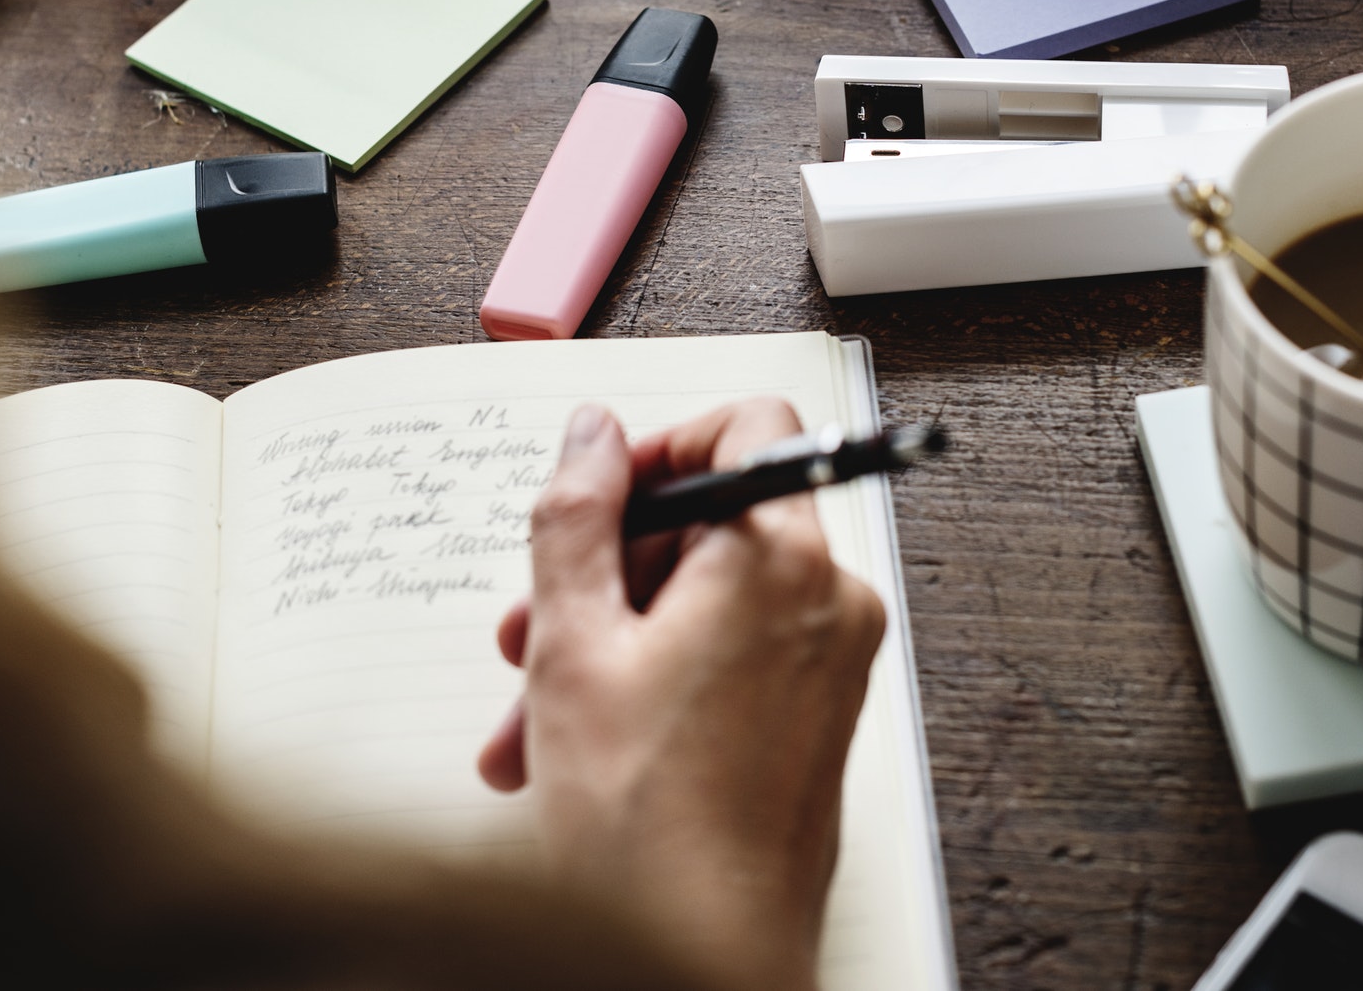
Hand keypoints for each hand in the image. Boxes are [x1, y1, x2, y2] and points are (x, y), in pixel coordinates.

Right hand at [476, 399, 886, 990]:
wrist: (704, 959)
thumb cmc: (644, 824)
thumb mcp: (572, 644)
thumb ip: (576, 516)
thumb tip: (591, 431)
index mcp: (779, 558)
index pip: (746, 424)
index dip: (657, 447)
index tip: (595, 496)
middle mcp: (827, 597)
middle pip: (712, 521)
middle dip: (606, 571)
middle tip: (531, 628)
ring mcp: (830, 659)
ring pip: (708, 598)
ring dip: (610, 640)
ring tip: (531, 718)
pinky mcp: (818, 710)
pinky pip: (732, 654)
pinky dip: (655, 678)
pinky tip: (573, 744)